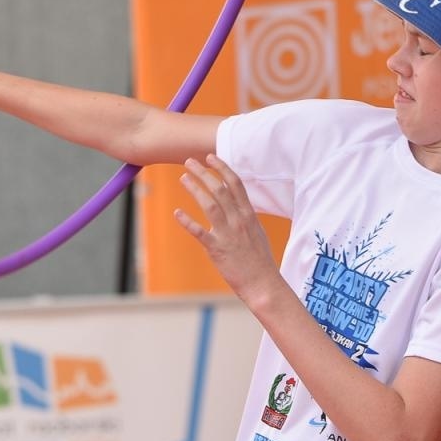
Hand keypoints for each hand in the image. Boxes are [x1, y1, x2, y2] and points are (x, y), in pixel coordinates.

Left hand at [174, 155, 281, 300]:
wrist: (263, 283)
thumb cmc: (260, 260)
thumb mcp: (257, 232)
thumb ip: (246, 218)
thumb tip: (238, 206)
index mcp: (249, 215)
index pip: (236, 184)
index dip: (222, 168)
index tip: (210, 157)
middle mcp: (239, 220)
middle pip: (220, 189)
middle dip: (204, 173)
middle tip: (189, 162)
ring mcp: (228, 234)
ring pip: (210, 204)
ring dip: (195, 188)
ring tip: (183, 178)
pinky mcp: (217, 249)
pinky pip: (200, 232)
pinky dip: (187, 221)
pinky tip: (177, 213)